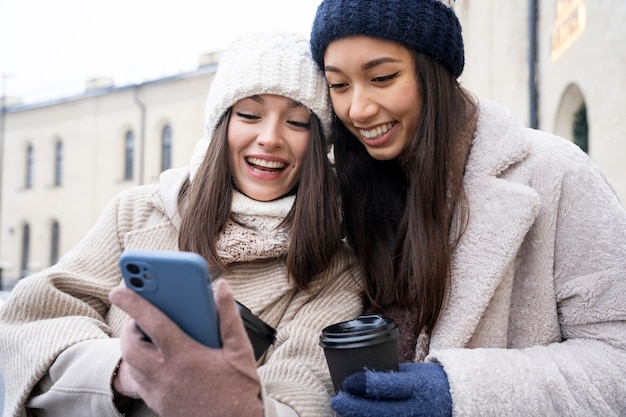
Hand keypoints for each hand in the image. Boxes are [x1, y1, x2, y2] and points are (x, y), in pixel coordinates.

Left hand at [109, 280, 262, 416]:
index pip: (152, 323)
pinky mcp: (158, 405)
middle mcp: (165, 375)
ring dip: (133, 346)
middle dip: (128, 326)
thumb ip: (228, 317)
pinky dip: (139, 365)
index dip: (133, 302)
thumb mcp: (240, 351)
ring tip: (149, 334)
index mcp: (185, 356)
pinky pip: (138, 381)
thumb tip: (221, 288)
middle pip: (130, 346)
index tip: (120, 289)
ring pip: (131, 365)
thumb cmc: (239, 391)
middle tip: (139, 315)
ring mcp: (159, 392)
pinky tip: (157, 358)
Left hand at [331, 363, 451, 416]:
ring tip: (343, 411)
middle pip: (382, 411)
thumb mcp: (413, 372)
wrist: (455, 400)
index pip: (392, 386)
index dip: (367, 384)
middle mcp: (417, 406)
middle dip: (355, 407)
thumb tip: (357, 376)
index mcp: (418, 385)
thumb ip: (389, 376)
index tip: (348, 381)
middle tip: (337, 400)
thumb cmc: (428, 381)